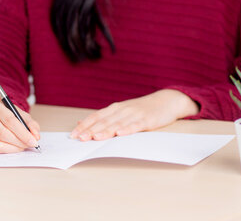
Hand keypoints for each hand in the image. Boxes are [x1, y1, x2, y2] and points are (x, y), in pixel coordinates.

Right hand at [0, 97, 40, 152]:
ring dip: (15, 147)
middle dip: (20, 141)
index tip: (33, 140)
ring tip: (24, 146)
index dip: (23, 132)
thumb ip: (30, 123)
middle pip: (2, 132)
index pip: (9, 120)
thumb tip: (36, 136)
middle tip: (31, 144)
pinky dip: (9, 150)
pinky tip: (17, 147)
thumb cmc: (8, 112)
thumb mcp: (20, 113)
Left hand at [70, 89, 198, 140]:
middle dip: (91, 130)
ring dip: (106, 131)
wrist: (166, 101)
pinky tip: (120, 134)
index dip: (84, 125)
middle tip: (80, 139)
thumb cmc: (141, 110)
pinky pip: (136, 125)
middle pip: (104, 121)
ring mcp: (134, 114)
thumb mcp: (121, 112)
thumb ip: (103, 118)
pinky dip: (127, 129)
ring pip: (117, 124)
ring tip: (95, 137)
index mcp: (115, 108)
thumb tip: (82, 123)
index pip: (96, 117)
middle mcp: (122, 110)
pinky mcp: (147, 120)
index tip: (73, 135)